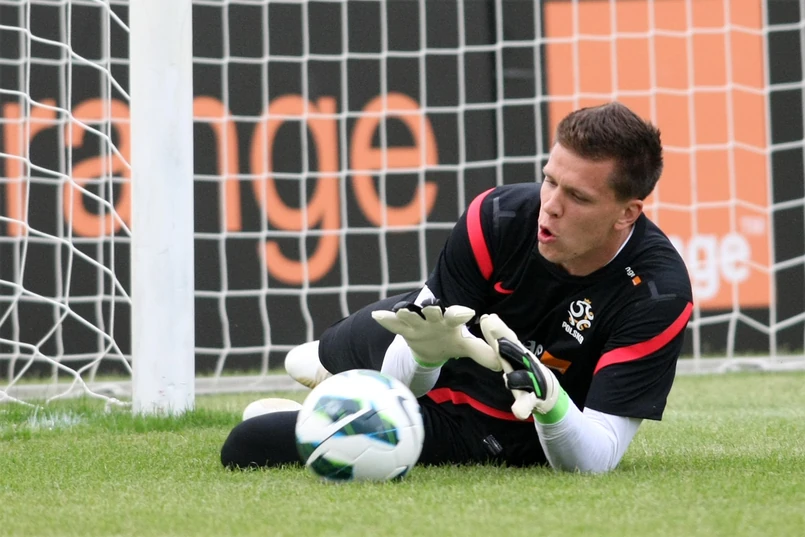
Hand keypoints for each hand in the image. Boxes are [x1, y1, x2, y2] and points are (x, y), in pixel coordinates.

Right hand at [371, 299, 500, 370]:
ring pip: (411, 315)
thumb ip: (482, 352)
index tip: (468, 313)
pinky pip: (393, 324)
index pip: (457, 315)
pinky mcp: (404, 329)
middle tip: (432, 307)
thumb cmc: (451, 341)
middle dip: (432, 309)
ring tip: (403, 311)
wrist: (430, 344)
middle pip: (433, 311)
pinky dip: (386, 319)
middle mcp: (434, 318)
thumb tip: (501, 362)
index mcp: (451, 321)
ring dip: (407, 312)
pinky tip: (377, 316)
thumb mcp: (466, 347)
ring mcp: (417, 322)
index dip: (461, 314)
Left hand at [479, 313, 560, 419]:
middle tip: (494, 332)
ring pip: (523, 379)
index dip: (498, 331)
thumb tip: (487, 318)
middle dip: (506, 344)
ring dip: (516, 378)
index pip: (507, 340)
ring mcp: (532, 381)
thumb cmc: (525, 370)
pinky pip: (527, 402)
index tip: (487, 319)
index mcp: (517, 354)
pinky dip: (523, 407)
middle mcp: (526, 364)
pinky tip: (518, 412)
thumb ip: (499, 338)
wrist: (549, 391)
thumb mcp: (511, 353)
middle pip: (515, 354)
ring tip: (507, 378)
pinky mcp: (533, 398)